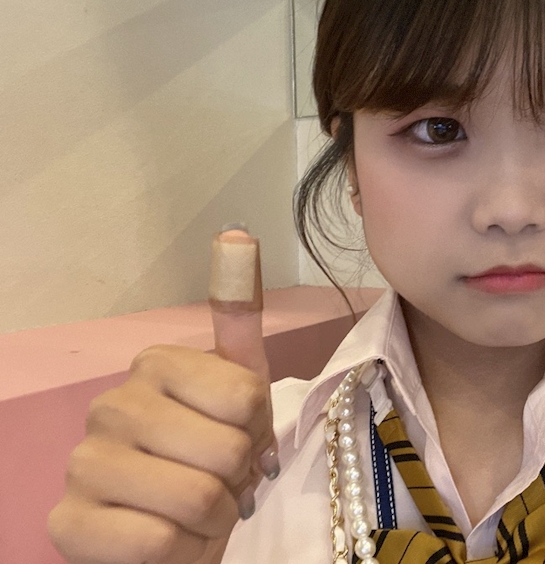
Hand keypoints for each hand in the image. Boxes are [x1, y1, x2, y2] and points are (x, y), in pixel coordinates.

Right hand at [48, 229, 277, 563]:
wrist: (179, 530)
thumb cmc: (214, 458)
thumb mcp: (241, 391)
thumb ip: (239, 319)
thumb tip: (238, 234)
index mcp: (156, 364)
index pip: (246, 398)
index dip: (258, 434)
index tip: (243, 440)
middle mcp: (110, 404)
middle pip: (227, 450)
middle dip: (239, 482)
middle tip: (223, 486)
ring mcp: (82, 464)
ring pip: (194, 499)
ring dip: (215, 522)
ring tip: (199, 515)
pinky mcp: (66, 524)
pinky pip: (152, 544)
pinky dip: (179, 553)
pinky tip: (169, 543)